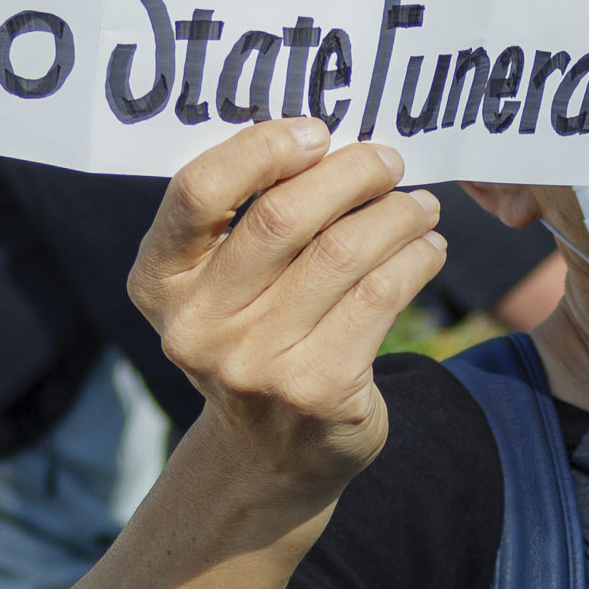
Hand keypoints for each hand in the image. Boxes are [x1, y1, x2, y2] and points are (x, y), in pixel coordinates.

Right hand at [130, 123, 444, 489]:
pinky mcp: (318, 388)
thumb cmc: (254, 341)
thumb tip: (322, 139)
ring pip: (342, 254)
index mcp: (160, 282)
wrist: (272, 455)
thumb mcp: (220, 289)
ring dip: (395, 216)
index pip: (198, 192)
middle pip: (282, 217)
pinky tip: (428, 250)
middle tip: (388, 161)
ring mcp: (256, 363)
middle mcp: (197, 325)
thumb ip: (244, 222)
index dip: (261, 149)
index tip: (316, 133)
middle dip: (349, 175)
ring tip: (420, 206)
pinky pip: (378, 298)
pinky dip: (413, 262)